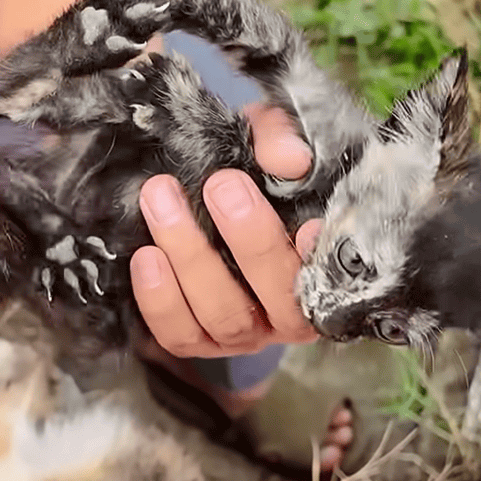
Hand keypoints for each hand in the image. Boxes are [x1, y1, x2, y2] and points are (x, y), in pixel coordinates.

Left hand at [131, 105, 322, 357]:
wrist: (207, 189)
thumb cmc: (253, 171)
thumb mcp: (270, 140)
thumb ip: (281, 139)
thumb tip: (289, 160)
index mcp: (326, 271)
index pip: (334, 274)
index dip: (318, 258)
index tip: (306, 224)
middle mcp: (290, 315)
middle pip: (278, 298)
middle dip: (247, 241)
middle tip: (217, 185)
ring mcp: (244, 334)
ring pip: (224, 316)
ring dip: (191, 259)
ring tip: (162, 203)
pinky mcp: (198, 341)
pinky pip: (180, 335)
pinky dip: (160, 301)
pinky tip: (145, 256)